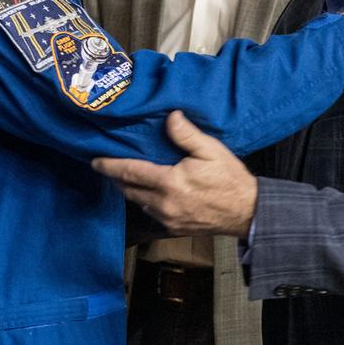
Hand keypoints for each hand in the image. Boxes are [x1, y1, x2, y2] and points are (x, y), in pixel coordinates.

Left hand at [91, 111, 256, 237]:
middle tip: (105, 167)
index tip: (95, 161)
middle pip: (129, 190)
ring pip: (138, 202)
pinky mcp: (174, 227)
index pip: (130, 173)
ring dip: (129, 190)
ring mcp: (168, 218)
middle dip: (115, 178)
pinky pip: (151, 212)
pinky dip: (144, 200)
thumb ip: (187, 134)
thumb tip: (170, 117)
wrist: (248, 212)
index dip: (110, 166)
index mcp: (169, 183)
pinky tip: (147, 191)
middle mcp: (163, 204)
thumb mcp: (211, 151)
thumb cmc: (230, 180)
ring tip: (124, 177)